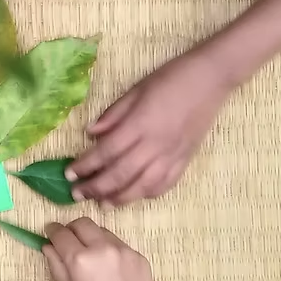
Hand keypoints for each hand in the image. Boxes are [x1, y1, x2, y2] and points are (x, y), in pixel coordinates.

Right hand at [42, 219, 160, 280]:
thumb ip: (56, 267)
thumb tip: (49, 247)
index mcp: (79, 259)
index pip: (61, 234)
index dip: (52, 231)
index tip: (50, 232)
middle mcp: (101, 247)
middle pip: (82, 223)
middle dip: (72, 228)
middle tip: (69, 239)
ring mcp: (123, 249)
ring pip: (102, 231)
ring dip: (92, 236)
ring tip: (91, 253)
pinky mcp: (138, 256)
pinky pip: (119, 244)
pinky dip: (110, 249)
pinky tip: (110, 267)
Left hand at [69, 52, 233, 204]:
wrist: (211, 78)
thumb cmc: (171, 77)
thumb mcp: (136, 89)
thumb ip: (113, 114)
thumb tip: (90, 133)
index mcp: (140, 124)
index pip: (106, 151)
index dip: (86, 165)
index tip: (69, 173)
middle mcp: (155, 145)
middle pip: (120, 174)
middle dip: (95, 187)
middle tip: (77, 194)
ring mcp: (172, 156)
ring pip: (142, 186)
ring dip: (119, 198)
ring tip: (102, 203)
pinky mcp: (185, 160)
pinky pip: (164, 185)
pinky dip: (147, 194)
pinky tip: (134, 195)